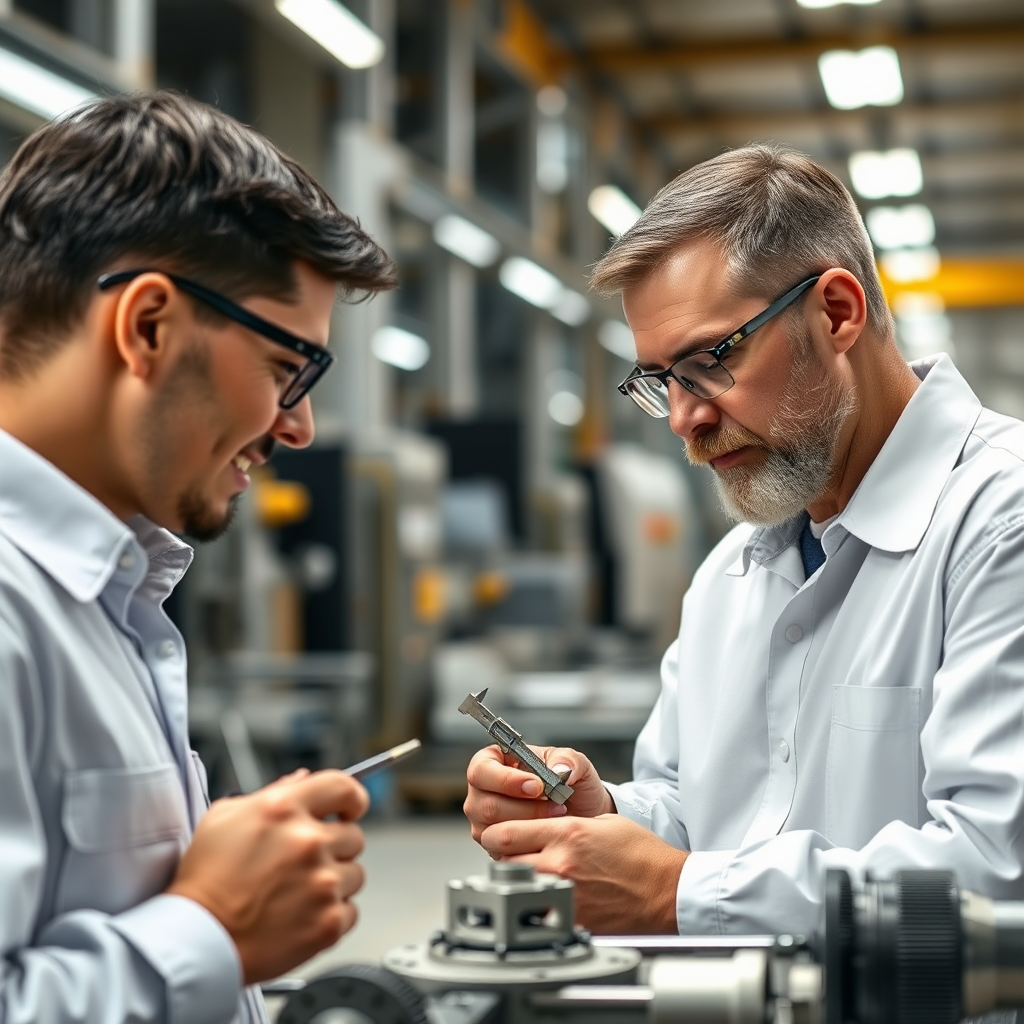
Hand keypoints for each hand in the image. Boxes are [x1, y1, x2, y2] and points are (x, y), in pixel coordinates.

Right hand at [166, 768, 368, 983]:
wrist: (195, 941)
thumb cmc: (205, 881)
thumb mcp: (224, 818)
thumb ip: (272, 792)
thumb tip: (301, 780)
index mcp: (284, 809)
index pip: (343, 787)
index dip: (352, 798)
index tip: (350, 809)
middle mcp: (308, 842)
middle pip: (353, 835)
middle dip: (334, 847)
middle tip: (305, 864)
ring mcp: (322, 883)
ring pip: (354, 874)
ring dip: (334, 882)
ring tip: (298, 893)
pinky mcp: (328, 922)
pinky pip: (350, 912)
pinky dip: (331, 916)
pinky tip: (301, 916)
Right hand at [464, 744, 611, 843]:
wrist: (584, 817)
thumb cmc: (573, 787)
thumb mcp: (575, 764)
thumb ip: (567, 759)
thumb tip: (558, 769)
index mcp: (493, 761)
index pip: (481, 770)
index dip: (506, 780)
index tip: (535, 786)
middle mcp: (483, 791)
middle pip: (485, 804)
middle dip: (526, 808)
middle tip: (553, 804)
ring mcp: (485, 820)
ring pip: (494, 830)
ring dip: (530, 825)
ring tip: (554, 815)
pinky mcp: (494, 845)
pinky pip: (503, 850)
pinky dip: (528, 843)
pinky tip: (545, 833)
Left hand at [480, 814, 686, 933]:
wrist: (667, 890)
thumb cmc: (642, 856)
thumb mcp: (601, 822)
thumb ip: (563, 825)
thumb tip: (537, 828)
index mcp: (567, 834)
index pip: (505, 833)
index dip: (497, 833)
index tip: (500, 834)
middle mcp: (561, 865)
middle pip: (503, 862)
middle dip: (504, 857)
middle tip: (514, 854)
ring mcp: (565, 896)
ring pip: (517, 889)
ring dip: (518, 882)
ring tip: (531, 875)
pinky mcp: (572, 921)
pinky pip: (538, 912)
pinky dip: (537, 905)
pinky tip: (548, 898)